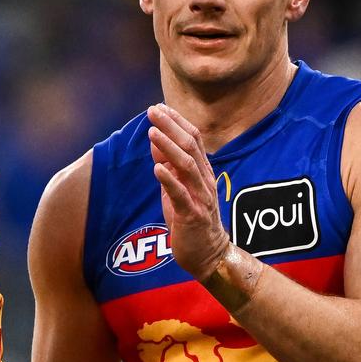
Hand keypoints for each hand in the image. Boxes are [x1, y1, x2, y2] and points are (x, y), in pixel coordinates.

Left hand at [147, 104, 230, 280]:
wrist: (208, 255)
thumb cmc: (191, 221)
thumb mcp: (177, 190)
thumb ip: (169, 167)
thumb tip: (156, 142)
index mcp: (203, 172)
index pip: (194, 139)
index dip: (177, 121)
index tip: (160, 107)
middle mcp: (205, 181)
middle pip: (191, 146)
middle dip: (171, 127)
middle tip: (153, 111)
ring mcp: (202, 198)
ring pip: (187, 166)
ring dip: (168, 147)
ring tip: (152, 132)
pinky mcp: (194, 216)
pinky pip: (181, 195)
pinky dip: (169, 180)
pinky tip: (157, 168)